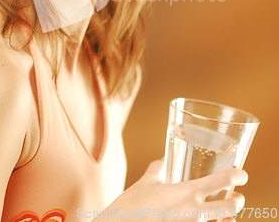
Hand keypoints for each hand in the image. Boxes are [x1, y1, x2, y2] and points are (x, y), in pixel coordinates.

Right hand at [102, 160, 247, 220]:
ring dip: (225, 220)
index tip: (242, 174)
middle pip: (230, 207)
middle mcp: (194, 212)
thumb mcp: (146, 183)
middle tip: (238, 197)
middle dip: (237, 202)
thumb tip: (162, 159)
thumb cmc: (132, 206)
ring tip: (224, 215)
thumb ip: (157, 169)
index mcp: (187, 192)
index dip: (237, 176)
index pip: (221, 181)